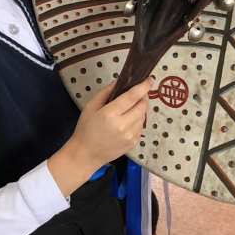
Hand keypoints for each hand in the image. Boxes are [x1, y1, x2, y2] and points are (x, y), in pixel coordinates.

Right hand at [48, 80, 149, 197]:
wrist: (86, 154)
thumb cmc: (85, 130)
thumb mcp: (90, 107)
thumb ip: (105, 92)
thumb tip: (118, 82)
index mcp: (110, 114)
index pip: (132, 96)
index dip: (143, 86)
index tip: (149, 80)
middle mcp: (123, 126)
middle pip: (142, 106)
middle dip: (143, 97)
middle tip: (139, 93)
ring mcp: (130, 136)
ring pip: (143, 116)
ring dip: (140, 109)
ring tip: (129, 108)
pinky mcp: (133, 143)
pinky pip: (141, 127)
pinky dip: (138, 120)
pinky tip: (127, 121)